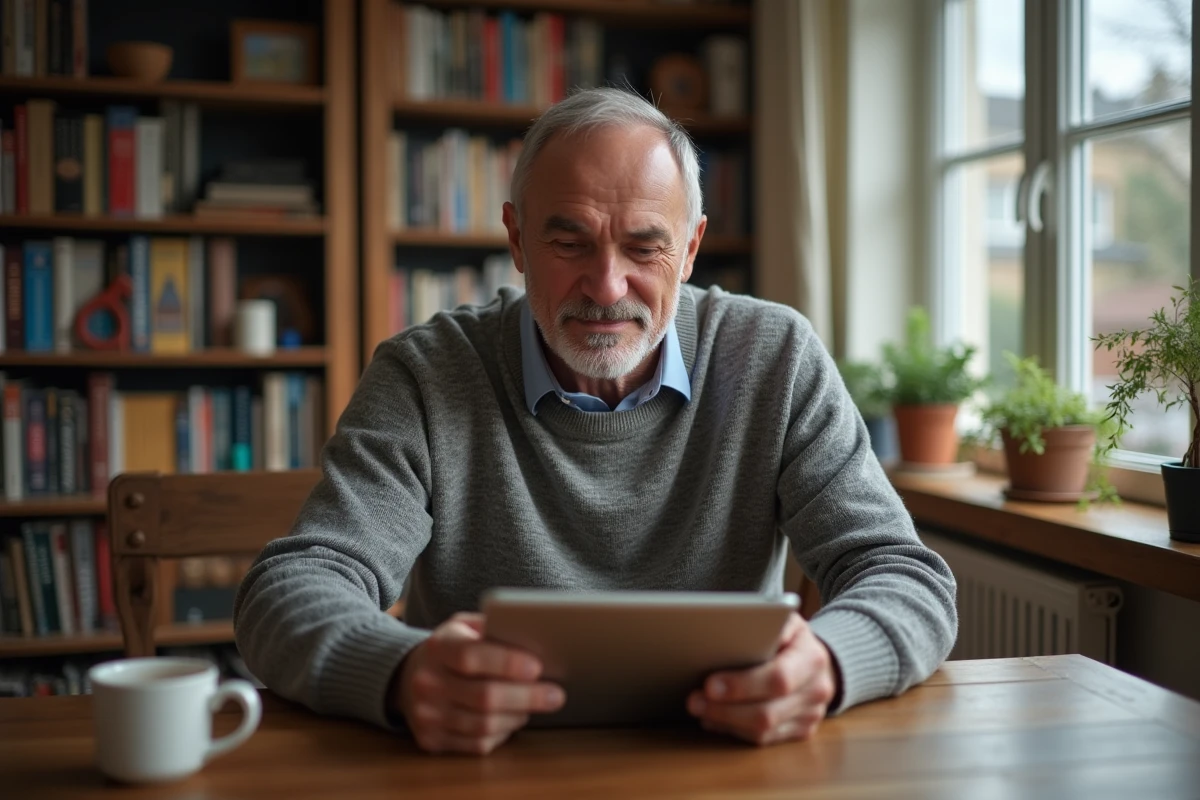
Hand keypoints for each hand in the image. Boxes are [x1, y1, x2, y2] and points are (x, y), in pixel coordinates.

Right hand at [391, 612, 565, 754]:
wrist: (411, 676)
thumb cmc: (453, 648)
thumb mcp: (466, 627)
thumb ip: (494, 628)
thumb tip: (535, 640)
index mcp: (438, 647)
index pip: (470, 656)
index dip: (506, 663)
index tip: (537, 667)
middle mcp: (427, 682)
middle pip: (483, 696)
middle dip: (526, 697)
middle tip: (555, 695)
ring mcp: (426, 715)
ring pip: (484, 725)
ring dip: (517, 716)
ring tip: (537, 704)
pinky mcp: (432, 740)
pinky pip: (477, 744)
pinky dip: (502, 733)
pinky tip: (512, 719)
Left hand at [687, 612, 837, 745]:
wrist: (817, 659)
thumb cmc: (790, 636)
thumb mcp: (782, 620)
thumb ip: (762, 625)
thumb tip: (727, 633)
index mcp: (812, 658)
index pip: (778, 678)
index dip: (741, 685)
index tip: (709, 684)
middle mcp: (816, 690)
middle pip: (767, 713)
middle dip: (724, 709)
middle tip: (694, 701)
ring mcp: (811, 715)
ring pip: (763, 731)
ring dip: (725, 722)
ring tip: (700, 709)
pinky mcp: (802, 731)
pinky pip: (765, 740)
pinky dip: (735, 730)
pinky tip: (715, 719)